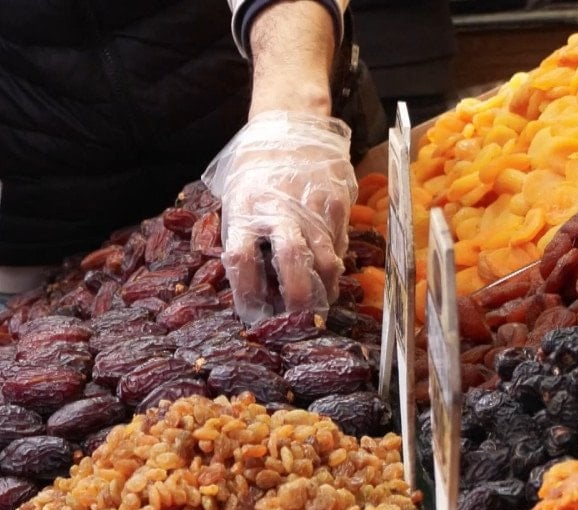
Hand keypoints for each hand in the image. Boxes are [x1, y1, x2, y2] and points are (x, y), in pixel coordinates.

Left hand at [203, 111, 356, 322]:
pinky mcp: (338, 201)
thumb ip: (243, 235)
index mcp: (244, 209)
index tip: (252, 314)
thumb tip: (252, 284)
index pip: (241, 259)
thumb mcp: (237, 198)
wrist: (291, 124)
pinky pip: (340, 243)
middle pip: (292, 261)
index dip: (246, 293)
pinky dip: (335, 262)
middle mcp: (279, 209)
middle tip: (300, 318)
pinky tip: (329, 271)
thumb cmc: (256, 168)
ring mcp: (313, 205)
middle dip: (299, 298)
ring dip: (325, 287)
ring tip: (321, 302)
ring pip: (326, 258)